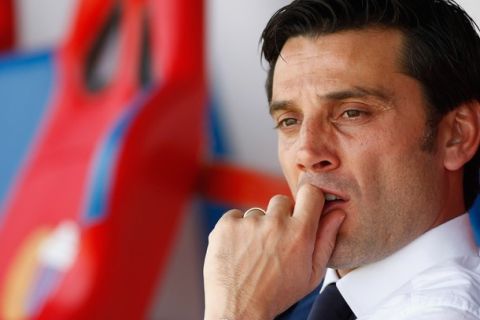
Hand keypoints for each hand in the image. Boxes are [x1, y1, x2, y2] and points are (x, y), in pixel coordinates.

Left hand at [203, 184, 345, 319]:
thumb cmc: (276, 294)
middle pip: (281, 201)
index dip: (309, 199)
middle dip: (280, 216)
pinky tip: (238, 249)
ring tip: (254, 252)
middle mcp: (274, 223)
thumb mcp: (311, 273)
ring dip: (257, 226)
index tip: (305, 207)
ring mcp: (248, 223)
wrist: (239, 309)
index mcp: (299, 233)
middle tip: (275, 241)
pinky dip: (236, 229)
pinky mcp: (226, 225)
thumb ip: (326, 240)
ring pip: (257, 212)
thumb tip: (337, 213)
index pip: (311, 193)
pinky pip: (235, 216)